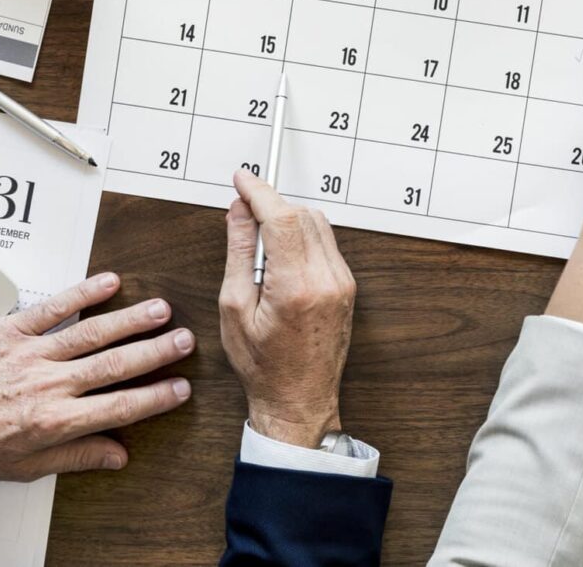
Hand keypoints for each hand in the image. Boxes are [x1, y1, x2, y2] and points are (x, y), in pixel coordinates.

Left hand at [0, 272, 194, 480]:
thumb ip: (76, 457)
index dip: (154, 397)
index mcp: (53, 422)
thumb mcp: (24, 467)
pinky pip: (54, 308)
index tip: (179, 388)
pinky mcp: (11, 330)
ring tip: (161, 309)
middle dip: (155, 352)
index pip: (118, 407)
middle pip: (115, 364)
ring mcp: (31, 354)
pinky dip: (83, 293)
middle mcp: (48, 385)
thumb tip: (117, 455)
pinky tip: (109, 282)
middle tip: (185, 340)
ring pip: (92, 333)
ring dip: (131, 320)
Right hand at [219, 170, 355, 447]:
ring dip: (288, 220)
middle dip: (271, 206)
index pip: (281, 216)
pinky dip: (302, 237)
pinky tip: (282, 260)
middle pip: (301, 214)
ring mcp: (342, 282)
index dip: (259, 191)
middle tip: (244, 219)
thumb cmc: (262, 365)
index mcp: (296, 286)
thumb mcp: (234, 307)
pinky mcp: (347, 285)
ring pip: (317, 223)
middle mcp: (327, 279)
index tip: (242, 179)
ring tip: (262, 250)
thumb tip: (239, 210)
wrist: (299, 402)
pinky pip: (325, 242)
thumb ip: (238, 251)